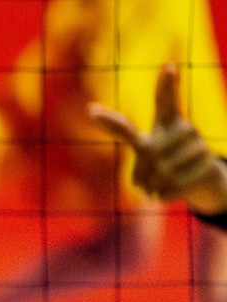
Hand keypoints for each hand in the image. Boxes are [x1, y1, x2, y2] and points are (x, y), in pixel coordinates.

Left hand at [90, 65, 226, 215]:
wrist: (200, 180)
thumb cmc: (165, 162)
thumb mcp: (142, 154)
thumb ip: (131, 146)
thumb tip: (134, 145)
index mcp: (168, 121)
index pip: (165, 101)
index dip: (166, 86)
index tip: (169, 66)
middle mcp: (186, 129)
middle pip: (147, 154)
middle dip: (139, 173)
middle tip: (146, 179)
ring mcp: (199, 146)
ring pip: (158, 174)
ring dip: (151, 187)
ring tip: (162, 183)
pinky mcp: (208, 166)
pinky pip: (170, 188)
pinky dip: (161, 197)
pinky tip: (168, 193)